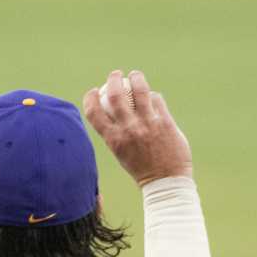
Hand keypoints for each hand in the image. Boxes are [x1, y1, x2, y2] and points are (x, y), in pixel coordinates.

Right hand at [81, 70, 191, 184]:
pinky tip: (152, 98)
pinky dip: (153, 96)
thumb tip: (111, 114)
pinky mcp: (164, 121)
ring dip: (136, 78)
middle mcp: (128, 129)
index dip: (90, 98)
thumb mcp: (121, 153)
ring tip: (135, 75)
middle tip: (115, 75)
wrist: (166, 181)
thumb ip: (116, 133)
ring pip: (139, 90)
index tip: (93, 91)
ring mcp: (147, 124)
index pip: (94, 113)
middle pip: (115, 95)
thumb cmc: (142, 169)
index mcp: (113, 139)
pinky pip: (156, 100)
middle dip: (113, 80)